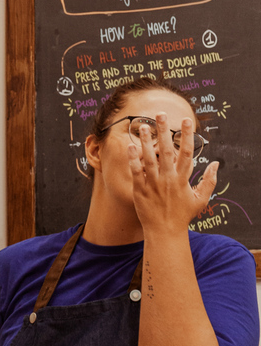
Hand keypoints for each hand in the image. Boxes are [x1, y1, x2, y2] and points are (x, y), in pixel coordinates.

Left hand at [128, 112, 217, 234]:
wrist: (164, 232)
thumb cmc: (183, 215)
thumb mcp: (200, 199)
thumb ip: (209, 181)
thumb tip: (216, 164)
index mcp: (183, 179)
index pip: (187, 152)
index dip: (187, 136)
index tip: (187, 121)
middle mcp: (168, 179)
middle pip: (166, 150)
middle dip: (164, 131)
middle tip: (160, 114)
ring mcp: (153, 184)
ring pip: (149, 158)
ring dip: (145, 141)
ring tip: (142, 126)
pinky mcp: (140, 190)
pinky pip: (136, 172)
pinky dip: (133, 159)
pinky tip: (130, 146)